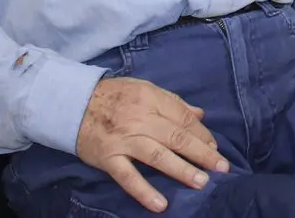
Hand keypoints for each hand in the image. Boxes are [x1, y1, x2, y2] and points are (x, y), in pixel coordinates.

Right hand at [75, 77, 229, 213]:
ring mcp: (124, 140)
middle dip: (202, 153)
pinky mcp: (108, 158)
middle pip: (177, 137)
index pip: (183, 118)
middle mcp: (140, 119)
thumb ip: (172, 102)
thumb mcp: (144, 89)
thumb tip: (199, 115)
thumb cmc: (113, 96)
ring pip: (158, 157)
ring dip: (182, 170)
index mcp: (151, 99)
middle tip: (222, 167)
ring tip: (202, 182)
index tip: (215, 147)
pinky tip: (161, 204)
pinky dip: (144, 191)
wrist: (72, 103)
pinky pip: (128, 177)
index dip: (202, 134)